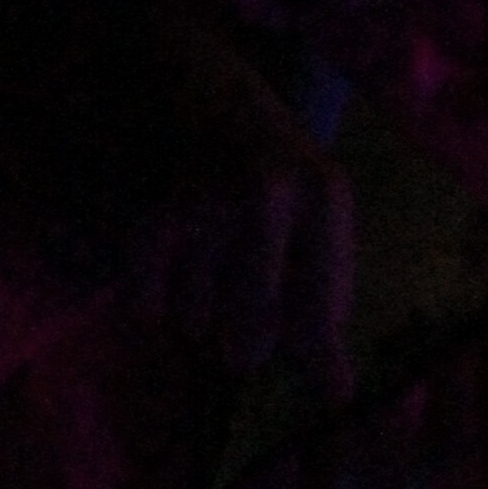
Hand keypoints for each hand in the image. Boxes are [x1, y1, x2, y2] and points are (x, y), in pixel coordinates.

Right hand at [120, 20, 357, 394]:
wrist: (204, 91)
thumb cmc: (276, 179)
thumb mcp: (319, 227)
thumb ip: (325, 314)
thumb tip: (339, 397)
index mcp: (326, 197)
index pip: (318, 321)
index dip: (303, 348)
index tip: (296, 345)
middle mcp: (268, 195)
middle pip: (252, 341)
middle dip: (244, 343)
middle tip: (244, 306)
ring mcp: (204, 202)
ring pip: (196, 324)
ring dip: (198, 313)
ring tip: (209, 263)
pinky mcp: (151, 214)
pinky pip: (149, 307)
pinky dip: (155, 299)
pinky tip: (174, 261)